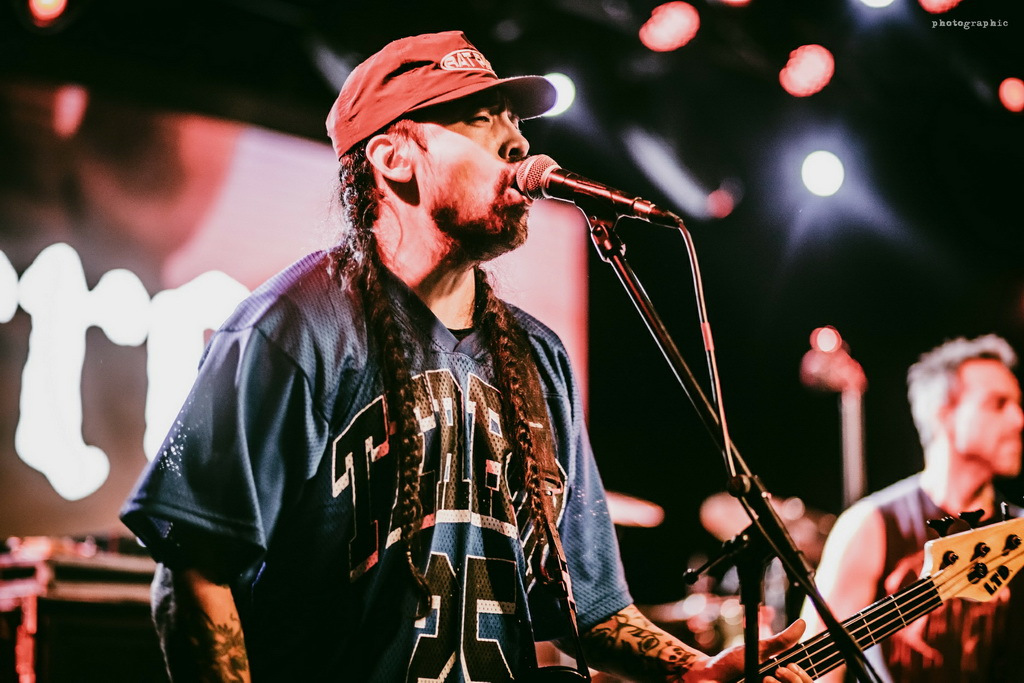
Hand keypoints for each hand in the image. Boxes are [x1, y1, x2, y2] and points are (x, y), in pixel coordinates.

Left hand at [679, 619, 812, 681]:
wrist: (707, 675)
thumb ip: (780, 642)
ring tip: (762, 680)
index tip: (787, 666)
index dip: (802, 677)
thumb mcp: (758, 650)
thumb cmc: (732, 663)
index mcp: (781, 680)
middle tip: (771, 674)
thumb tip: (801, 623)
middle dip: (789, 681)